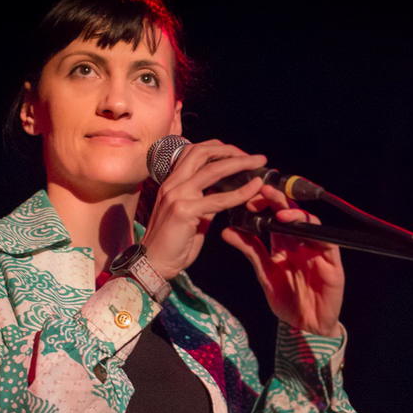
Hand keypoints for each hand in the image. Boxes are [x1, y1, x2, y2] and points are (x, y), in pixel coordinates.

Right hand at [141, 140, 266, 279]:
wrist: (153, 264)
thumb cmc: (172, 244)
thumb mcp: (192, 217)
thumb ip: (206, 204)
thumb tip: (224, 195)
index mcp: (172, 183)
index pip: (194, 152)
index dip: (218, 149)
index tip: (239, 155)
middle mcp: (172, 184)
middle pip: (202, 152)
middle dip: (231, 150)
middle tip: (253, 157)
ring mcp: (177, 195)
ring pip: (213, 169)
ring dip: (240, 162)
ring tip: (259, 163)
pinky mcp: (184, 210)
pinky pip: (218, 198)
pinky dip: (240, 191)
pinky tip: (255, 187)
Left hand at [221, 184, 344, 337]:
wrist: (305, 326)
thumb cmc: (288, 300)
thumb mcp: (265, 273)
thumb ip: (250, 251)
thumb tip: (227, 230)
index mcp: (285, 244)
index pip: (275, 217)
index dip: (264, 205)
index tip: (248, 199)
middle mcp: (302, 243)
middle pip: (292, 214)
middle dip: (279, 201)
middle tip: (263, 192)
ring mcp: (318, 251)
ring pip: (310, 224)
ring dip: (296, 214)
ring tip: (279, 211)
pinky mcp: (332, 263)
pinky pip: (327, 243)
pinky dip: (315, 233)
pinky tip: (300, 229)